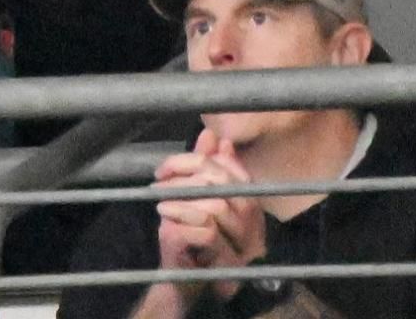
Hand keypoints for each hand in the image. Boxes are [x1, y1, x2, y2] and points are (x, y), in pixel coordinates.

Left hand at [153, 129, 265, 302]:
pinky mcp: (226, 267)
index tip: (168, 166)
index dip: (202, 160)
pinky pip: (207, 232)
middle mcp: (255, 230)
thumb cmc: (190, 238)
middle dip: (189, 176)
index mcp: (251, 210)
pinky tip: (166, 221)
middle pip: (229, 187)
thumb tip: (212, 134)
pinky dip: (182, 221)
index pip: (236, 173)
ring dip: (182, 200)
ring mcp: (243, 250)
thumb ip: (205, 168)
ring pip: (217, 208)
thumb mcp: (193, 200)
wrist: (183, 282)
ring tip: (160, 201)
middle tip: (160, 180)